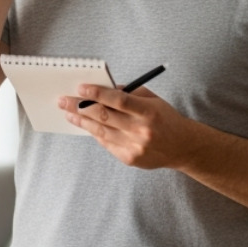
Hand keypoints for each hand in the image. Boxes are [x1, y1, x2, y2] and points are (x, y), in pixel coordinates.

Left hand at [60, 85, 195, 169]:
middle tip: (64, 100)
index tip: (80, 88)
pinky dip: (95, 133)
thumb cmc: (164, 118)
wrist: (183, 147)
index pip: (119, 100)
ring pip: (101, 131)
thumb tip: (101, 88)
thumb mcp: (152, 100)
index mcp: (148, 112)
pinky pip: (106, 143)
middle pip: (104, 116)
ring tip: (68, 113)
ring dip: (81, 121)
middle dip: (80, 107)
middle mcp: (141, 131)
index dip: (98, 93)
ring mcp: (135, 147)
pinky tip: (84, 124)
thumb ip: (129, 93)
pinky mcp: (130, 159)